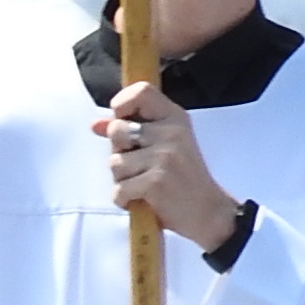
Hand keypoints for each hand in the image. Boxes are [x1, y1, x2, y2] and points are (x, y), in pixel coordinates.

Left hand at [101, 83, 242, 249]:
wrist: (209, 212)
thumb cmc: (184, 178)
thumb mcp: (165, 146)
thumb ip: (130, 133)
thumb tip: (95, 125)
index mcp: (175, 118)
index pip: (142, 91)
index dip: (122, 102)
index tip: (122, 119)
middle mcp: (171, 132)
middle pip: (116, 130)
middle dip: (118, 151)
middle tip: (138, 164)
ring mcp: (163, 157)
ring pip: (114, 162)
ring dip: (122, 179)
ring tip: (144, 184)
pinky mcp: (155, 182)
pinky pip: (118, 189)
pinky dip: (124, 199)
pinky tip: (142, 200)